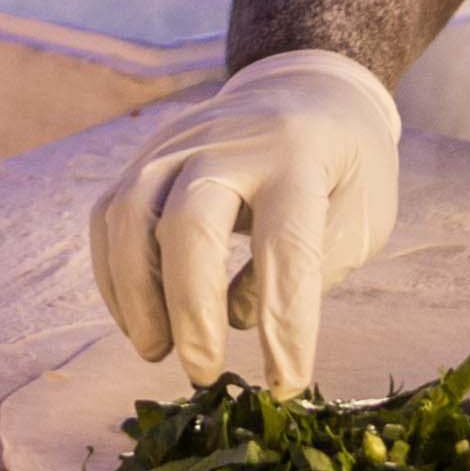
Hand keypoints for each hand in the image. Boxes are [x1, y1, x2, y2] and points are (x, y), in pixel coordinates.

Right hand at [89, 50, 401, 392]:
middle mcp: (231, 142)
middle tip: (203, 372)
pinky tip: (140, 319)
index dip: (284, 324)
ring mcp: (179, 142)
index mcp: (300, 156)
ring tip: (158, 351)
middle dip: (191, 311)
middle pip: (188, 222)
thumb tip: (238, 321)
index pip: (286, 246)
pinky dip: (115, 277)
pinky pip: (110, 216)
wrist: (309, 86)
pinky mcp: (146, 154)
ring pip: (130, 216)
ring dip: (138, 297)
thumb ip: (311, 272)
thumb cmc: (345, 167)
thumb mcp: (360, 217)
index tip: (285, 384)